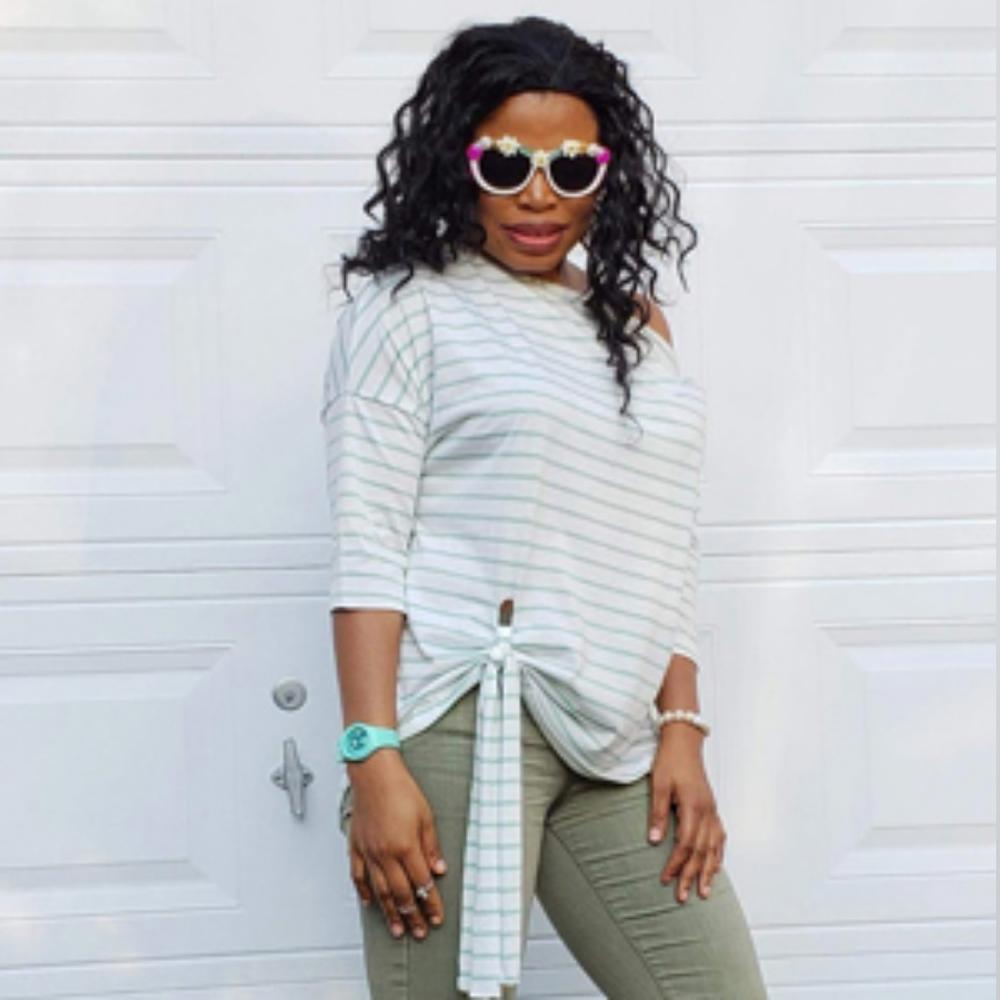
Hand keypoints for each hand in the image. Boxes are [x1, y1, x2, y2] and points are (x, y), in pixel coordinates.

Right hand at [346, 750, 447, 939]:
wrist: (374, 774)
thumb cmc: (400, 789)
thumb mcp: (426, 816)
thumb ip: (431, 846)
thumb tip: (439, 869)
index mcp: (406, 846)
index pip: (422, 883)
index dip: (431, 903)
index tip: (436, 916)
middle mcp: (386, 854)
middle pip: (401, 893)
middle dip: (413, 915)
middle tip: (419, 931)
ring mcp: (369, 852)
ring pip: (380, 891)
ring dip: (390, 912)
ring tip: (397, 928)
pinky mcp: (357, 846)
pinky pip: (359, 875)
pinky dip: (364, 892)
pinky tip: (369, 903)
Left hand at [647, 724, 724, 903]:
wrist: (684, 741)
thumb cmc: (669, 760)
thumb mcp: (658, 784)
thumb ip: (657, 813)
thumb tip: (653, 841)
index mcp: (693, 807)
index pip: (685, 844)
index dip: (676, 864)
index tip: (666, 879)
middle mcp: (706, 812)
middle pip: (701, 851)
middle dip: (692, 875)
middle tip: (683, 897)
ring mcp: (712, 810)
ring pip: (714, 847)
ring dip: (709, 871)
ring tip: (705, 892)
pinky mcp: (712, 807)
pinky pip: (719, 836)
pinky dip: (718, 854)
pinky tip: (716, 865)